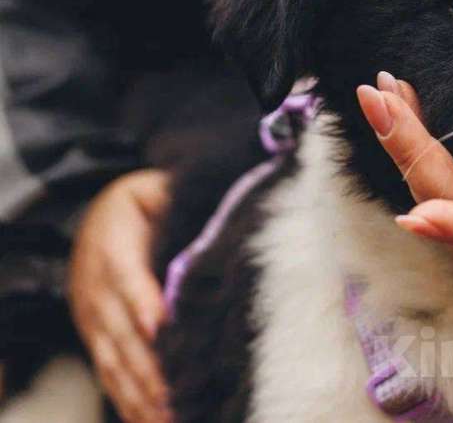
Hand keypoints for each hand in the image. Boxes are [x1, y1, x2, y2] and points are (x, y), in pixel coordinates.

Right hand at [68, 169, 172, 422]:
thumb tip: (217, 213)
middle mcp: (97, 290)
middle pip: (121, 332)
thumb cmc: (139, 206)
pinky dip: (130, 402)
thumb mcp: (152, 192)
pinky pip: (111, 376)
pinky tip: (154, 420)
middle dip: (148, 365)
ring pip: (115, 361)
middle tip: (174, 391)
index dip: (141, 301)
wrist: (96, 219)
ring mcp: (94, 320)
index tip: (159, 326)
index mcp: (113, 246)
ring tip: (169, 416)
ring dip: (141, 392)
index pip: (126, 276)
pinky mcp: (97, 340)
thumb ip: (174, 203)